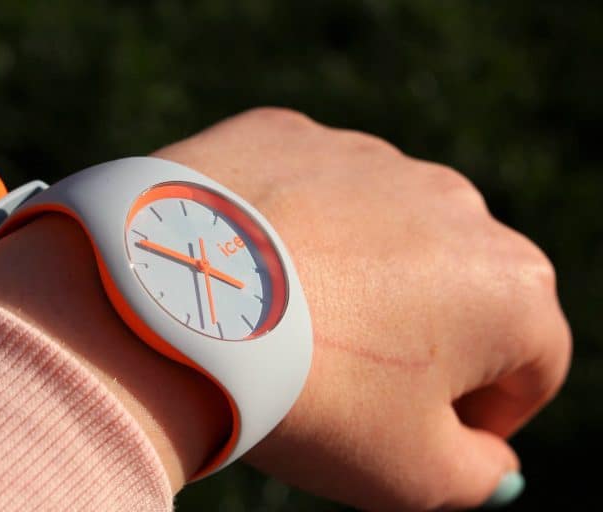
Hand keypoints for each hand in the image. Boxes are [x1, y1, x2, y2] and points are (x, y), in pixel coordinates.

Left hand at [152, 108, 571, 509]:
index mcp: (508, 284)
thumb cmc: (308, 397)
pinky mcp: (290, 134)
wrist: (172, 308)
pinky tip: (252, 268)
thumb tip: (490, 460)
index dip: (488, 410)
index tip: (426, 433)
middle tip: (349, 382)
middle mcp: (453, 203)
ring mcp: (366, 157)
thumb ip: (478, 473)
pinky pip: (306, 190)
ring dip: (358, 278)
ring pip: (382, 235)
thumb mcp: (411, 474)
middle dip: (423, 340)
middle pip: (458, 290)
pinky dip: (293, 228)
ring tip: (291, 324)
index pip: (531, 361)